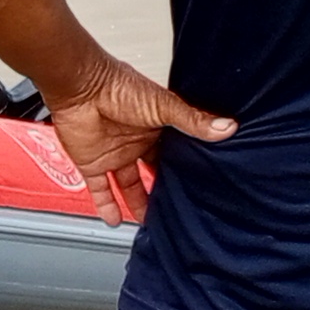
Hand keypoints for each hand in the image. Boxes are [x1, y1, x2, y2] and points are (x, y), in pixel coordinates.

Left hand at [45, 62, 233, 226]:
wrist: (81, 87)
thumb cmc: (118, 87)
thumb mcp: (164, 106)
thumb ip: (193, 120)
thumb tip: (227, 127)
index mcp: (154, 128)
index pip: (172, 154)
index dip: (182, 169)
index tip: (196, 187)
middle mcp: (135, 143)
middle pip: (150, 173)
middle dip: (161, 190)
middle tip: (175, 209)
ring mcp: (113, 154)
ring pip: (128, 186)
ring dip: (137, 203)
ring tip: (150, 222)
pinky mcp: (92, 163)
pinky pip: (100, 190)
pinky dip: (106, 205)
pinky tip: (115, 220)